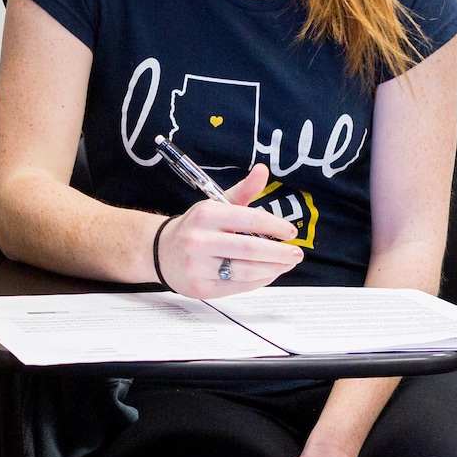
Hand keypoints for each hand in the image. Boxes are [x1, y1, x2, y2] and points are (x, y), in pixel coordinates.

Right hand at [158, 164, 302, 298]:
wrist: (160, 252)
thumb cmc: (196, 228)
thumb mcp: (216, 205)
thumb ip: (243, 191)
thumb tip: (263, 170)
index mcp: (206, 215)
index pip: (249, 219)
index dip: (275, 226)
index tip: (290, 232)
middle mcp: (200, 240)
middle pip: (250, 248)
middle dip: (280, 253)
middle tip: (297, 253)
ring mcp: (199, 266)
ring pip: (246, 270)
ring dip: (273, 269)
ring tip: (286, 264)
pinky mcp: (201, 287)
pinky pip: (238, 286)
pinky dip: (259, 280)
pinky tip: (268, 273)